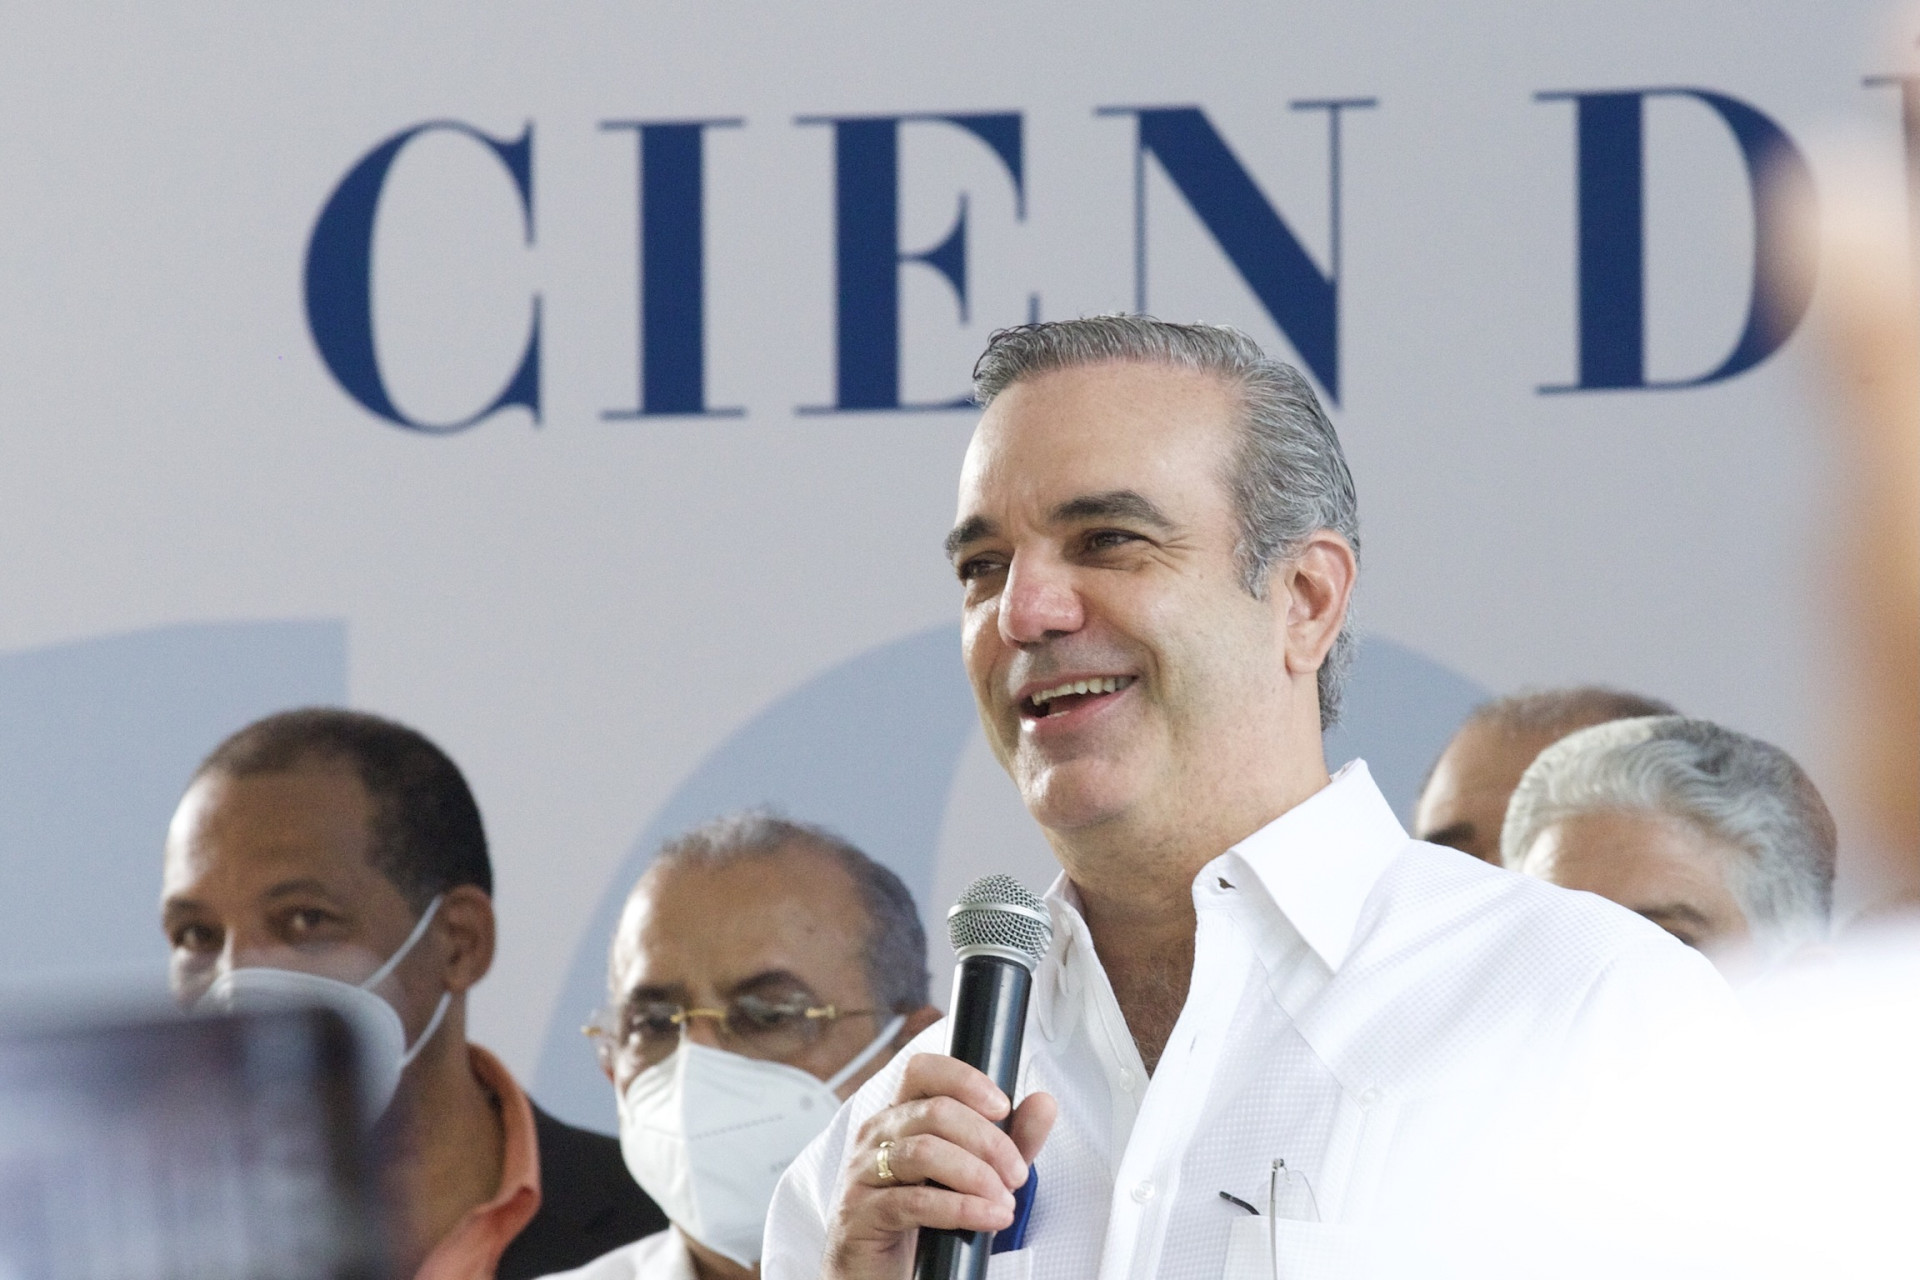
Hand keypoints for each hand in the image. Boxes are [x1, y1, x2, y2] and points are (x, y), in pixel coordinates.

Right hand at [823, 1052, 1056, 1279]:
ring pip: (924, 1151)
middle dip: (988, 1141)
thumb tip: (1044, 1103)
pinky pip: (914, 1201)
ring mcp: (863, 1172)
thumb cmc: (926, 1219)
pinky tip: (989, 1218)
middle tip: (1017, 1174)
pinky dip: (961, 1208)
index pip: (923, 1070)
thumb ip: (1011, 1140)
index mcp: (900, 1114)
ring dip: (975, 1175)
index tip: (1003, 1107)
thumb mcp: (978, 1173)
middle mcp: (876, 1134)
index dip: (965, 1080)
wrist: (882, 1273)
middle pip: (935, 1111)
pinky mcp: (861, 1213)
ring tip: (1004, 1201)